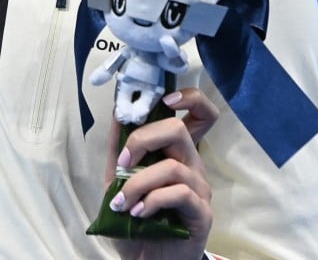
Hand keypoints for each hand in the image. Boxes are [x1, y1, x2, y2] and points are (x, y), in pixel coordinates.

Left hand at [109, 88, 220, 259]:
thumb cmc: (136, 220)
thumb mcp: (119, 180)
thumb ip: (119, 148)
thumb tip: (116, 111)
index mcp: (177, 153)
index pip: (201, 113)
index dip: (189, 98)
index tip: (165, 99)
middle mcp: (192, 165)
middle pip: (179, 130)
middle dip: (144, 139)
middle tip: (124, 160)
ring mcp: (200, 189)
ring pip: (173, 166)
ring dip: (139, 181)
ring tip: (123, 202)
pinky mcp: (201, 213)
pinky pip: (179, 194)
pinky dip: (152, 200)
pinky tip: (139, 213)